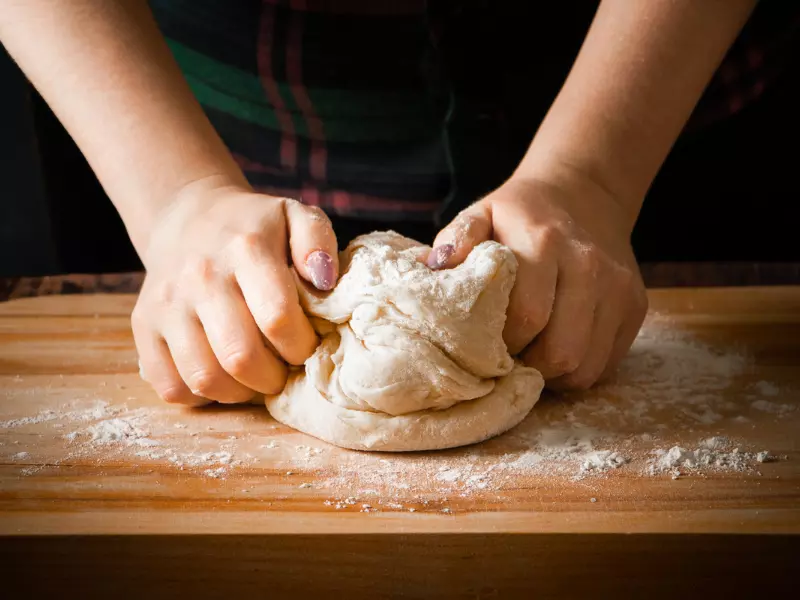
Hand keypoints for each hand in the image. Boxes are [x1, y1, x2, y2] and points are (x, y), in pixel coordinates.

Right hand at [132, 179, 337, 405]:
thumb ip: (318, 242)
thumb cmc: (253, 226)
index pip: (278, 318)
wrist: (188, 216)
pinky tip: (221, 377)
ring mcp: (167, 303)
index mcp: (245, 248)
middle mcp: (201, 276)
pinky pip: (170, 385)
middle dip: (273, 378)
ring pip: (204, 378)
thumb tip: (324, 281)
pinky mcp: (144, 325)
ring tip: (255, 378)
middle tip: (284, 371)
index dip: (301, 346)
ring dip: (239, 393)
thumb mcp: (295, 216)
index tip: (308, 346)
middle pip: (240, 357)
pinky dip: (200, 396)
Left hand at [427, 175, 647, 390]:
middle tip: (507, 359)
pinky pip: (605, 365)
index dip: (500, 345)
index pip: (527, 318)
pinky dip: (577, 370)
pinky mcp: (636, 306)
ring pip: (585, 367)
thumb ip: (457, 240)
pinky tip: (556, 348)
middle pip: (561, 352)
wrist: (583, 193)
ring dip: (552, 375)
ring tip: (531, 356)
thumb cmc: (519, 215)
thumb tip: (433, 269)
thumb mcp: (480, 214)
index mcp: (544, 242)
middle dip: (527, 368)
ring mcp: (618, 288)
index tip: (483, 345)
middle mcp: (589, 266)